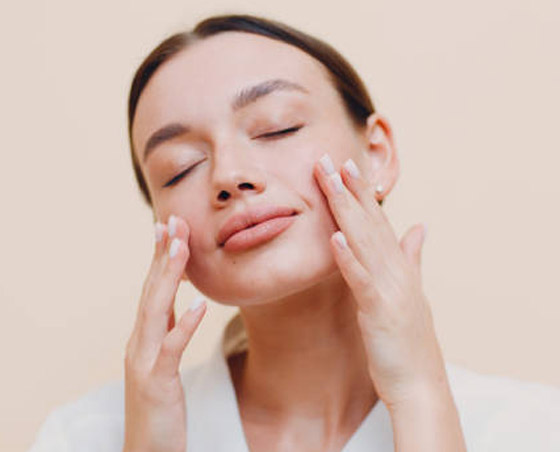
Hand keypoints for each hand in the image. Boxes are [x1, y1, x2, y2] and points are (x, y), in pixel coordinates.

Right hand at [123, 215, 206, 451]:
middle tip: (173, 220)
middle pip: (151, 291)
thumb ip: (167, 331)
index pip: (152, 289)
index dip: (159, 257)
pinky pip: (171, 350)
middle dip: (163, 255)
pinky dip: (184, 325)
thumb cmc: (158, 407)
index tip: (168, 226)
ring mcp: (144, 362)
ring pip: (155, 311)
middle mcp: (139, 343)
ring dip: (168, 277)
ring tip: (182, 247)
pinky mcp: (156, 384)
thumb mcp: (162, 362)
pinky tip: (201, 305)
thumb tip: (182, 303)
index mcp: (144, 337)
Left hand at [314, 153, 448, 410]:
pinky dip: (348, 257)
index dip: (362, 191)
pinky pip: (360, 279)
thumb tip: (419, 226)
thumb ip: (413, 256)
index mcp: (399, 265)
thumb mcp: (412, 292)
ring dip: (346, 209)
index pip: (377, 220)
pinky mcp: (379, 309)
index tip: (347, 164)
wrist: (420, 383)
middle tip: (330, 158)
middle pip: (368, 221)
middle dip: (349, 189)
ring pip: (364, 240)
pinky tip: (334, 236)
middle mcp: (396, 269)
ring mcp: (389, 287)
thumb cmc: (409, 339)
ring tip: (332, 181)